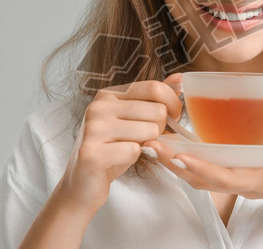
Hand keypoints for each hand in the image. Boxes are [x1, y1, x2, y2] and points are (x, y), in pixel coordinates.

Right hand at [55, 73, 183, 215]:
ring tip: (131, 148)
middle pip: (157, 110)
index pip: (154, 88)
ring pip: (149, 131)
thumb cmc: (113, 149)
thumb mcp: (134, 119)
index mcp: (109, 94)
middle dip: (161, 128)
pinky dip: (134, 158)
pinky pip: (135, 151)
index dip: (172, 104)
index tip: (173, 117)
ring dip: (148, 144)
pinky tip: (120, 160)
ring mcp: (93, 129)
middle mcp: (99, 106)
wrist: (83, 184)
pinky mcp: (92, 154)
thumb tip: (179, 78)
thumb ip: (154, 98)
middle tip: (148, 138)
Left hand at [143, 137, 262, 212]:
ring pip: (198, 174)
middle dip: (174, 164)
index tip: (177, 155)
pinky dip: (186, 156)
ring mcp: (237, 178)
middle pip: (200, 178)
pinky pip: (204, 167)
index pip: (223, 176)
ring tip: (151, 143)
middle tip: (149, 145)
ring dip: (174, 161)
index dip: (200, 167)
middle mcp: (242, 181)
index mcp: (259, 179)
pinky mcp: (235, 171)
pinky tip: (173, 142)